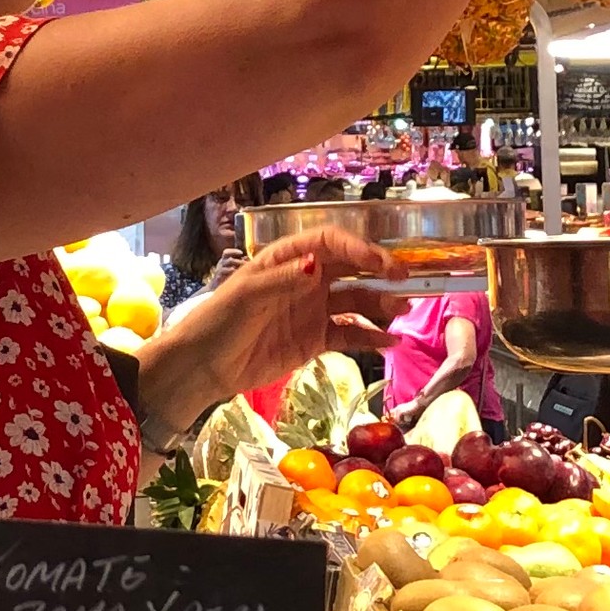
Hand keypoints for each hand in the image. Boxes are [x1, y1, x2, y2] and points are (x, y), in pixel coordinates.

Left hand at [137, 228, 398, 444]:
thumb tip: (318, 265)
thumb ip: (285, 281)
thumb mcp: (248, 296)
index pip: (330, 243)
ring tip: (402, 311)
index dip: (357, 248)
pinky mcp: (316, 340)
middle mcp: (306, 279)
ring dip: (382, 304)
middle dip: (379, 271)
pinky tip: (390, 342)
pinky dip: (372, 337)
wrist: (203, 367)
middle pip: (351, 268)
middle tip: (406, 280)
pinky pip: (351, 333)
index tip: (380, 261)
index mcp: (287, 259)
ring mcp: (313, 310)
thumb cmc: (219, 321)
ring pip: (357, 300)